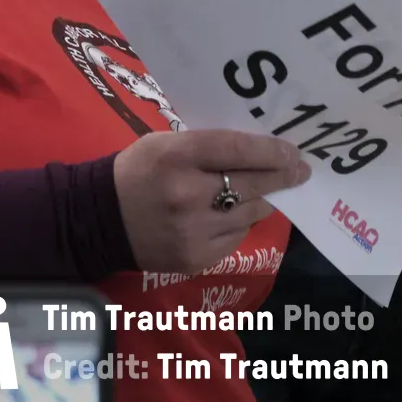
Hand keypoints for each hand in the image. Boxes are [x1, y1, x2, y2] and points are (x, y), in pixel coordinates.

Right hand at [113, 127, 309, 272]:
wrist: (100, 219)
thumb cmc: (138, 171)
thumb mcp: (166, 143)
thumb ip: (209, 146)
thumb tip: (259, 150)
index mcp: (177, 157)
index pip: (237, 150)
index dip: (271, 150)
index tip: (294, 151)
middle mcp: (188, 196)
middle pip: (251, 185)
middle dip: (282, 176)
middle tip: (300, 171)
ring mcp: (193, 232)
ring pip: (249, 213)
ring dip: (261, 200)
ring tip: (268, 190)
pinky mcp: (196, 259)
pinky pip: (235, 237)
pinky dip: (239, 223)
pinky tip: (230, 214)